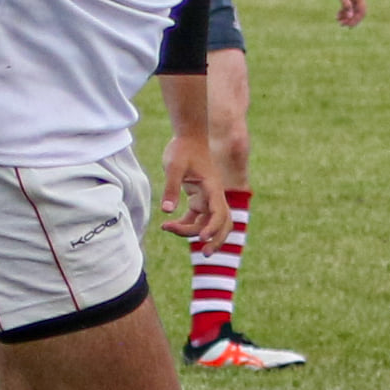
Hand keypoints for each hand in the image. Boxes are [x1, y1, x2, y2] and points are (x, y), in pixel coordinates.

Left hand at [158, 133, 228, 251]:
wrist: (188, 135)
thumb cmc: (182, 148)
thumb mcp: (174, 166)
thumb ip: (171, 188)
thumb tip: (166, 211)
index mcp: (213, 188)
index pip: (220, 213)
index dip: (213, 228)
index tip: (201, 238)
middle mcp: (214, 195)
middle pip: (223, 224)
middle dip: (217, 240)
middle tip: (205, 254)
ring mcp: (208, 198)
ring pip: (207, 223)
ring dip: (194, 233)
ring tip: (170, 231)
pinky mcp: (199, 198)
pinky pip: (196, 218)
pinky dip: (185, 224)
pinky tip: (168, 225)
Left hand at [325, 0, 365, 27]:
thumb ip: (346, 5)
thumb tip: (350, 16)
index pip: (362, 11)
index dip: (356, 20)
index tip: (348, 26)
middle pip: (358, 11)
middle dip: (350, 19)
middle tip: (341, 24)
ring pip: (354, 8)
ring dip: (347, 15)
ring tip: (337, 19)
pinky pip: (351, 3)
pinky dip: (345, 9)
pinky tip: (338, 13)